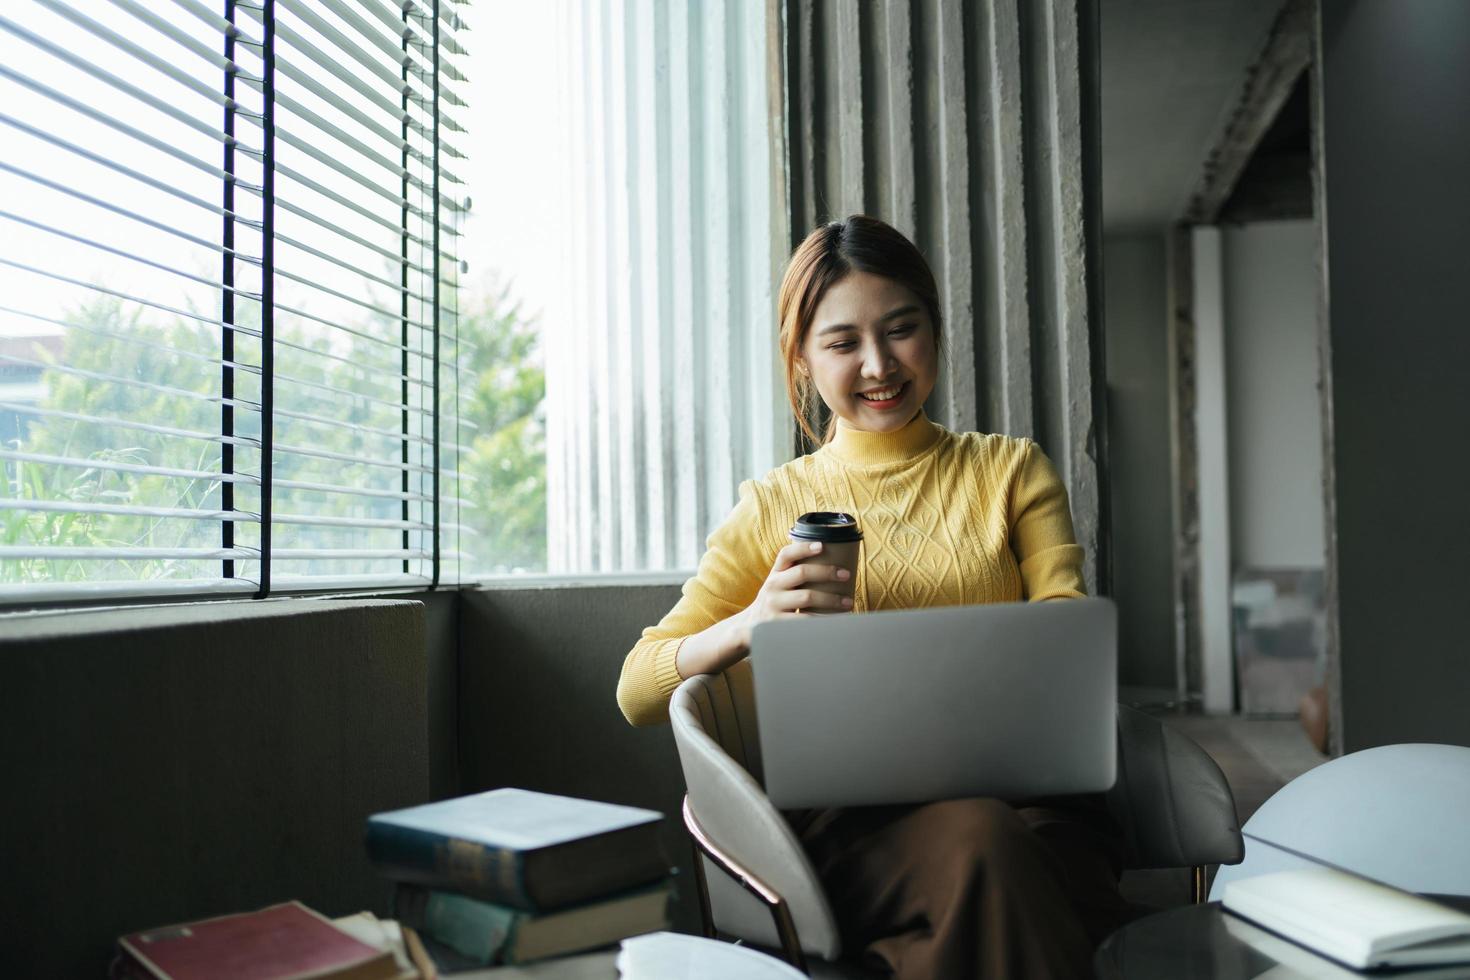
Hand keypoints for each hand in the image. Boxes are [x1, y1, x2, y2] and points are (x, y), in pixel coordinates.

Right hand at [735, 539, 853, 648]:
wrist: (749, 629)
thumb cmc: (774, 603)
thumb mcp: (777, 586)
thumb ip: (793, 575)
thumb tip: (829, 561)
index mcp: (774, 574)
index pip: (786, 555)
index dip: (803, 548)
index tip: (822, 545)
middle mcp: (772, 586)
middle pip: (802, 573)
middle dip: (827, 572)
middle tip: (846, 575)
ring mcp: (774, 605)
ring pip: (807, 597)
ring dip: (831, 599)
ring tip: (848, 602)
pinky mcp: (777, 624)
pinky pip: (805, 620)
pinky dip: (823, 620)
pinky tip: (836, 620)